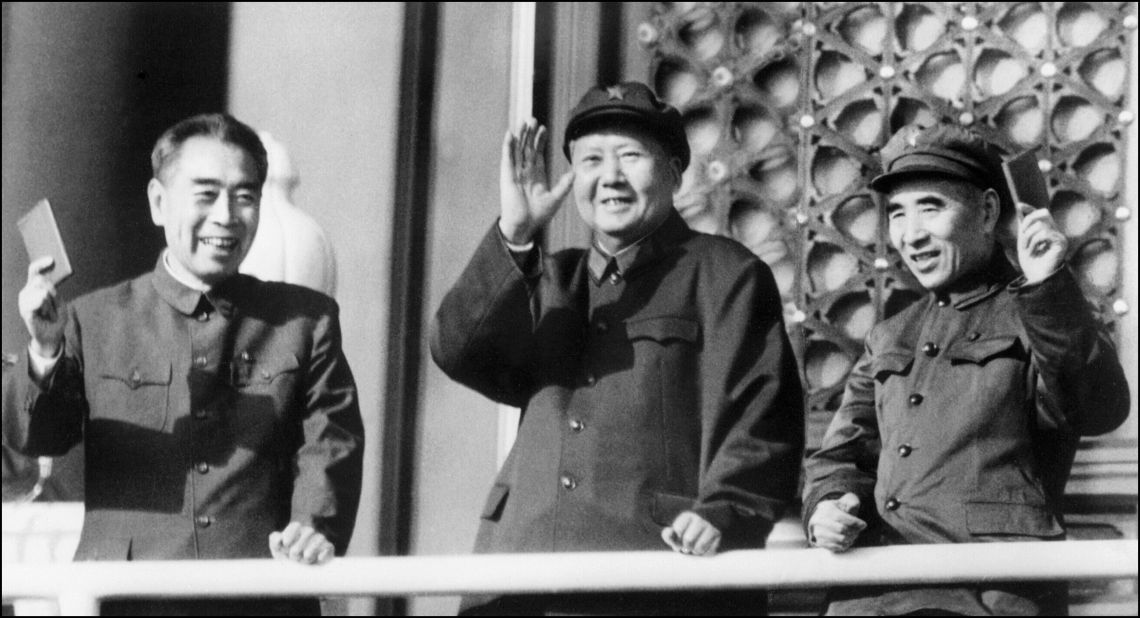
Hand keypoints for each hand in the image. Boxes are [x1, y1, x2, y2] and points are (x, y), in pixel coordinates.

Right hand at [18, 257, 64, 357]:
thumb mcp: (60, 302)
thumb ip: (55, 292)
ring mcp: (24, 301)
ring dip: (51, 303)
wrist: (52, 336)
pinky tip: (44, 310)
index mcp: (35, 287)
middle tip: (55, 301)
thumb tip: (47, 284)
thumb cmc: (56, 317)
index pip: (35, 270)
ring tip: (51, 313)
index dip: (42, 263)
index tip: (52, 258)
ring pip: (41, 292)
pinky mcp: (25, 311)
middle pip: (39, 280)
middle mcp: (27, 292)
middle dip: (52, 289)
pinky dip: (44, 306)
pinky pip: (35, 303)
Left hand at [269, 522, 334, 564]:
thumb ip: (274, 540)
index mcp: (296, 530)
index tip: (285, 544)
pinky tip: (318, 558)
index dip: (290, 533)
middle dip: (300, 544)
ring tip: (305, 557)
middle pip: (308, 531)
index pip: (295, 525)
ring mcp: (319, 540)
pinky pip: (328, 547)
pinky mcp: (328, 549)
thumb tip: (279, 539)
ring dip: (312, 548)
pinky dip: (324, 552)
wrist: (298, 571)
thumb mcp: (277, 549)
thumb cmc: (285, 556)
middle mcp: (309, 533)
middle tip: (293, 555)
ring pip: (319, 538)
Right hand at [498, 118, 574, 244]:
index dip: (540, 140)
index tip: (544, 129)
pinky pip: (508, 158)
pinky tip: (510, 134)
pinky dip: (508, 146)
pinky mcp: (507, 176)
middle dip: (530, 134)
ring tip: (524, 121)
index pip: (537, 153)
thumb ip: (564, 184)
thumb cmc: (538, 215)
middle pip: (527, 147)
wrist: (525, 226)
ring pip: (518, 149)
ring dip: (521, 135)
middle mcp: (525, 172)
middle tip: (533, 119)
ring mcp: (515, 173)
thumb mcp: (556, 198)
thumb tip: (575, 172)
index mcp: (536, 175)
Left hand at [660, 510, 720, 555]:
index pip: (677, 530)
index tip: (678, 541)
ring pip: (699, 548)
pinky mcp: (718, 537)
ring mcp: (710, 527)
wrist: (704, 537)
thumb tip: (669, 533)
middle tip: (686, 547)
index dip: (676, 540)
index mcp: (687, 516)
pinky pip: (709, 552)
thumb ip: (668, 535)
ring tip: (694, 549)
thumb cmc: (685, 537)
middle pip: (688, 540)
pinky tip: (703, 550)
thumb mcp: (675, 535)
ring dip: (695, 552)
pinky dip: (704, 554)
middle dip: (685, 547)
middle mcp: (699, 520)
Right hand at [807, 493, 865, 552]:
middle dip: (854, 531)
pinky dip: (844, 545)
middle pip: (841, 529)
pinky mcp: (819, 542)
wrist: (824, 517)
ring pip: (840, 539)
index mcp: (825, 508)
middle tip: (859, 531)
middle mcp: (818, 520)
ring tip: (854, 535)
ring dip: (851, 539)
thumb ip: (851, 502)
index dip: (854, 522)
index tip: (863, 524)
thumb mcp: (844, 502)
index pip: (841, 517)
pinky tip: (847, 541)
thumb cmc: (838, 509)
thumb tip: (853, 505)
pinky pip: (835, 547)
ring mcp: (817, 532)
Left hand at [1016, 203, 1067, 284]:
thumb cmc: (1031, 262)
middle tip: (1022, 237)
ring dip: (1028, 238)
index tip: (1018, 206)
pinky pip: (1045, 233)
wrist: (1036, 277)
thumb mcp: (1024, 240)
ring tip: (1028, 250)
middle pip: (1042, 213)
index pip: (1040, 213)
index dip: (1030, 208)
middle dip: (1027, 223)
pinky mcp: (1062, 243)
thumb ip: (1024, 225)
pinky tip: (1035, 252)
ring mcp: (1060, 237)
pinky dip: (1035, 242)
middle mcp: (1055, 231)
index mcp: (1047, 230)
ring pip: (1040, 224)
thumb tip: (1019, 205)